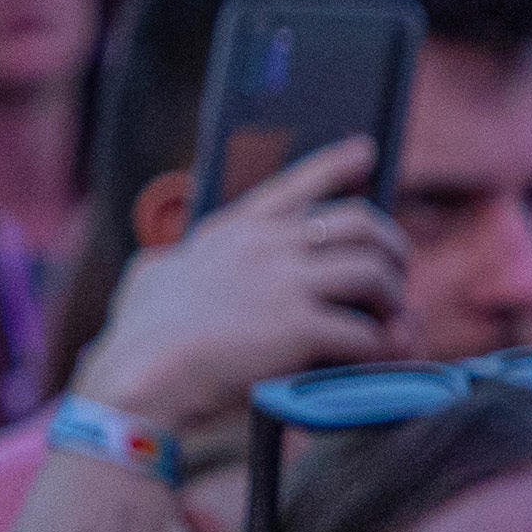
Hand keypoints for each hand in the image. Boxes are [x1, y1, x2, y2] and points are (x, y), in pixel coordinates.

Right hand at [68, 134, 406, 433]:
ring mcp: (284, 284)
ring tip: (390, 323)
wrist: (136, 379)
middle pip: (360, 224)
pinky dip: (382, 350)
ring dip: (392, 300)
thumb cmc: (135, 341)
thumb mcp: (148, 280)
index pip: (293, 187)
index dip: (335, 166)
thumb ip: (168, 265)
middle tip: (396, 275)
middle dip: (391, 248)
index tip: (366, 153)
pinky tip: (379, 361)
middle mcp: (264, 248)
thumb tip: (161, 264)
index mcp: (231, 233)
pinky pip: (367, 333)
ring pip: (374, 273)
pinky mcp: (300, 327)